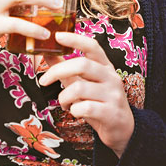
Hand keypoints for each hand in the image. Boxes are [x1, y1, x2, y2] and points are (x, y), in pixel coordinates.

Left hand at [39, 31, 134, 156]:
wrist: (122, 129)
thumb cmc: (99, 103)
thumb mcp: (84, 84)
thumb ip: (67, 70)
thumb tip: (47, 53)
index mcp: (105, 66)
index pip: (92, 46)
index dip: (75, 39)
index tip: (57, 36)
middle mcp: (111, 77)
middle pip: (82, 64)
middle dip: (57, 71)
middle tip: (43, 80)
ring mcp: (113, 95)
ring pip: (79, 88)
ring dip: (63, 97)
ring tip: (64, 103)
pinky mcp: (111, 113)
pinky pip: (85, 108)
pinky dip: (73, 110)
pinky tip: (75, 112)